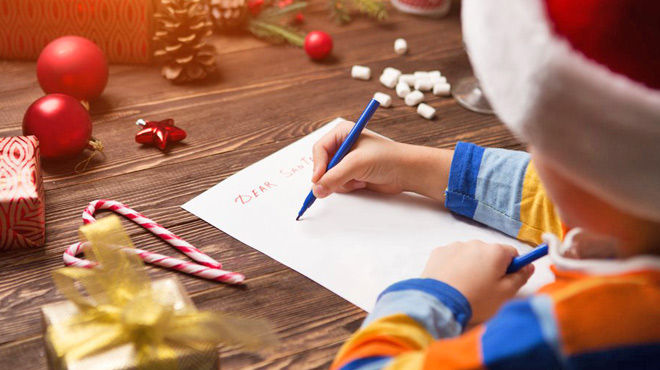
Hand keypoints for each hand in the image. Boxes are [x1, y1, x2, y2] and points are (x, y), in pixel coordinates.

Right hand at [311, 121, 452, 200]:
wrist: (407, 172)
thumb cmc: (387, 158)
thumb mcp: (357, 164)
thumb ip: (335, 177)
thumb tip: (317, 189)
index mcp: (342, 133)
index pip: (319, 149)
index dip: (318, 165)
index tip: (318, 179)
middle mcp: (343, 146)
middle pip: (322, 164)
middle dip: (330, 175)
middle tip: (340, 182)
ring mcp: (347, 161)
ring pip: (329, 177)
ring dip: (341, 182)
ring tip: (358, 179)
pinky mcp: (352, 175)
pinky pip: (338, 185)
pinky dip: (348, 187)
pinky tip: (362, 183)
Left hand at [421, 241, 534, 323]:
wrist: (439, 303)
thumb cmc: (476, 299)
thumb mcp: (506, 293)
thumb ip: (521, 277)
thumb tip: (529, 266)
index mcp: (495, 251)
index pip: (512, 253)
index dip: (513, 268)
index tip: (507, 281)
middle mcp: (475, 243)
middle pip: (490, 254)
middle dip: (490, 267)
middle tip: (484, 288)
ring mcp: (455, 246)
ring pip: (470, 255)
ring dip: (472, 266)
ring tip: (465, 287)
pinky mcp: (439, 252)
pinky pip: (453, 257)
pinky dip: (454, 266)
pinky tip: (452, 282)